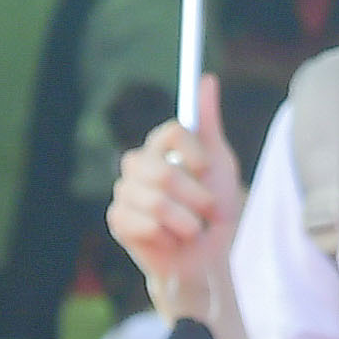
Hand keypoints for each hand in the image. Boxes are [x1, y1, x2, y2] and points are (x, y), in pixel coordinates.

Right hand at [105, 96, 247, 322]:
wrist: (205, 258)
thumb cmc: (213, 213)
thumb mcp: (220, 166)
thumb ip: (209, 124)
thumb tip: (207, 79)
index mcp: (160, 147)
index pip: (173, 131)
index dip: (193, 153)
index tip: (206, 171)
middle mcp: (138, 165)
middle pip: (163, 170)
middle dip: (194, 197)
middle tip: (204, 210)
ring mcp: (125, 193)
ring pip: (157, 201)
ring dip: (185, 221)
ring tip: (190, 229)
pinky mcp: (118, 221)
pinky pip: (145, 224)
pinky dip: (167, 237)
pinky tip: (170, 241)